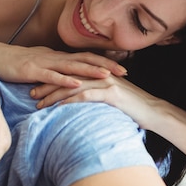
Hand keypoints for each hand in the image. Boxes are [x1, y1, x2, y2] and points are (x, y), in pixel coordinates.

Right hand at [0, 41, 126, 87]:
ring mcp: (44, 62)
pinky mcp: (32, 70)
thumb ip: (55, 71)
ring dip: (91, 71)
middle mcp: (55, 57)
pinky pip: (51, 75)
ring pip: (72, 66)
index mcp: (58, 56)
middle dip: (106, 65)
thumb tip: (69, 78)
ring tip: (108, 76)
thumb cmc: (16, 63)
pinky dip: (65, 80)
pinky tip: (77, 84)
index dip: (105, 62)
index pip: (86, 58)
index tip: (122, 68)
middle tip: (125, 72)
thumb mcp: (40, 66)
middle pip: (85, 60)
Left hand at [30, 75, 160, 129]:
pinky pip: (86, 95)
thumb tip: (80, 103)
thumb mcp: (111, 99)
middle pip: (68, 76)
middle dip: (47, 85)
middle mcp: (101, 74)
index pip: (71, 74)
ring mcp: (106, 82)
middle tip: (31, 94)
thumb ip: (96, 96)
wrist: (154, 112)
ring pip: (73, 85)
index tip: (37, 87)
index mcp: (99, 73)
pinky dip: (70, 100)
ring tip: (39, 103)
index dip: (52, 79)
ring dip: (54, 94)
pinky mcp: (111, 93)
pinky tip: (58, 106)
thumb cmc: (133, 108)